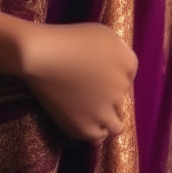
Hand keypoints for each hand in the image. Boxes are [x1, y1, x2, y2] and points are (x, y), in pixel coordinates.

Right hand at [22, 22, 137, 141]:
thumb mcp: (104, 35)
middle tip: (89, 91)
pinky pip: (98, 137)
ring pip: (116, 126)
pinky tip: (84, 122)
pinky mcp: (86, 128)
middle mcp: (122, 89)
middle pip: (121, 101)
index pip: (129, 76)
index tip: (97, 74)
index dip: (113, 76)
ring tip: (90, 113)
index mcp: (128, 63)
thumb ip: (119, 52)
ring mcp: (105, 111)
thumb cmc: (70, 38)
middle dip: (110, 98)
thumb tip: (121, 68)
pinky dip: (94, 131)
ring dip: (107, 120)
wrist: (42, 56)